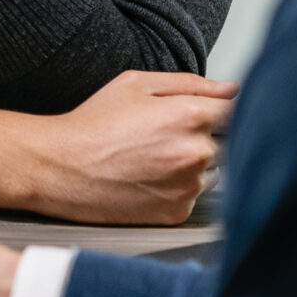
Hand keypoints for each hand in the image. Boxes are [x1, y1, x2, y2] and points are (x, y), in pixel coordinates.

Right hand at [4, 70, 233, 224]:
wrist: (58, 168)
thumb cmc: (92, 123)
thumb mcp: (135, 84)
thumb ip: (189, 83)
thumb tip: (231, 89)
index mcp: (190, 115)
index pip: (237, 110)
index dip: (222, 111)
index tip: (210, 114)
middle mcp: (196, 152)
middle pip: (229, 142)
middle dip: (207, 137)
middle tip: (165, 136)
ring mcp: (187, 186)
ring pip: (213, 171)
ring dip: (195, 165)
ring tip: (153, 158)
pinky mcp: (176, 212)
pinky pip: (192, 196)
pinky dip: (177, 188)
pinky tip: (147, 178)